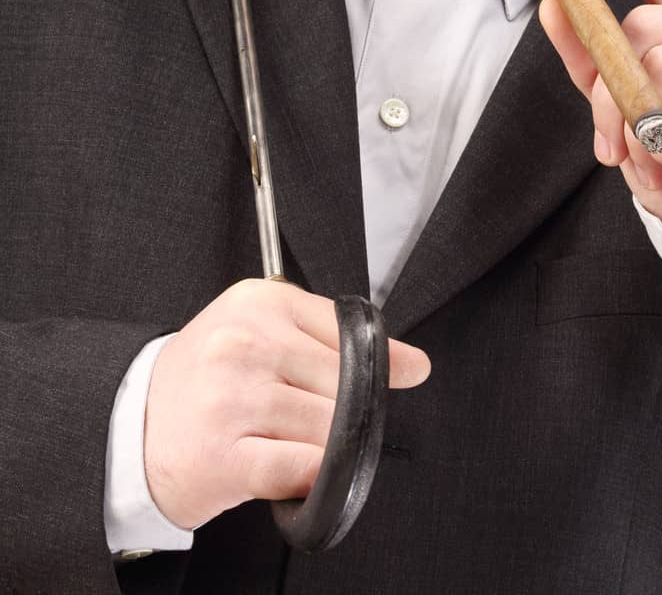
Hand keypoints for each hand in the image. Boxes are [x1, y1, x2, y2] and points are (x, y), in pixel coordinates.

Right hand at [143, 278, 429, 529]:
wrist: (132, 426)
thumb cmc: (207, 378)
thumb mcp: (261, 330)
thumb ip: (332, 338)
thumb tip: (414, 364)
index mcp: (260, 302)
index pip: (348, 331)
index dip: (382, 360)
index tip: (407, 372)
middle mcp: (245, 344)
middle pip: (343, 383)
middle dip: (349, 411)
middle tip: (327, 421)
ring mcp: (232, 399)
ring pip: (327, 427)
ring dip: (329, 446)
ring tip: (299, 442)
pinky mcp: (223, 455)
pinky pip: (301, 467)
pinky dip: (315, 476)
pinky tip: (301, 471)